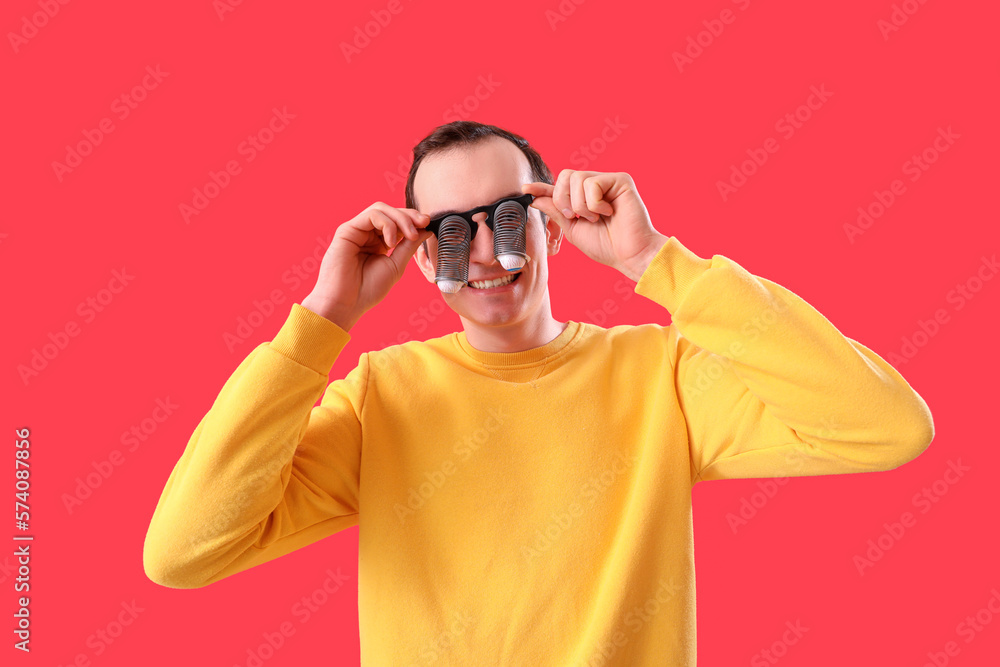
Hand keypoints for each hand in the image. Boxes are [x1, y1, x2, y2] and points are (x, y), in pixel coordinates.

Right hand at [301, 203, 433, 330]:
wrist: (346, 303)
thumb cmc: (367, 290)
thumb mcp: (396, 265)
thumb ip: (409, 246)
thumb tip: (426, 230)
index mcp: (378, 242)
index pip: (397, 222)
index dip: (413, 220)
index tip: (428, 224)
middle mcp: (366, 234)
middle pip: (390, 211)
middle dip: (410, 215)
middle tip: (424, 223)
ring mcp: (356, 230)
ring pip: (381, 209)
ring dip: (401, 218)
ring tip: (410, 235)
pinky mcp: (347, 230)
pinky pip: (371, 215)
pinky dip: (387, 224)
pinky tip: (391, 241)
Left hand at [522, 170, 666, 281]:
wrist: (629, 255)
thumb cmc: (606, 246)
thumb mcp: (573, 229)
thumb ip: (556, 212)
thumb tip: (536, 199)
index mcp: (585, 197)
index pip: (560, 187)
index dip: (542, 188)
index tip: (525, 190)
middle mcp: (597, 185)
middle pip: (565, 176)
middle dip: (564, 199)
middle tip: (575, 217)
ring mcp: (609, 181)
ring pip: (577, 179)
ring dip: (581, 205)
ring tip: (597, 218)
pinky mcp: (621, 180)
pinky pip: (593, 183)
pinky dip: (595, 203)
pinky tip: (609, 212)